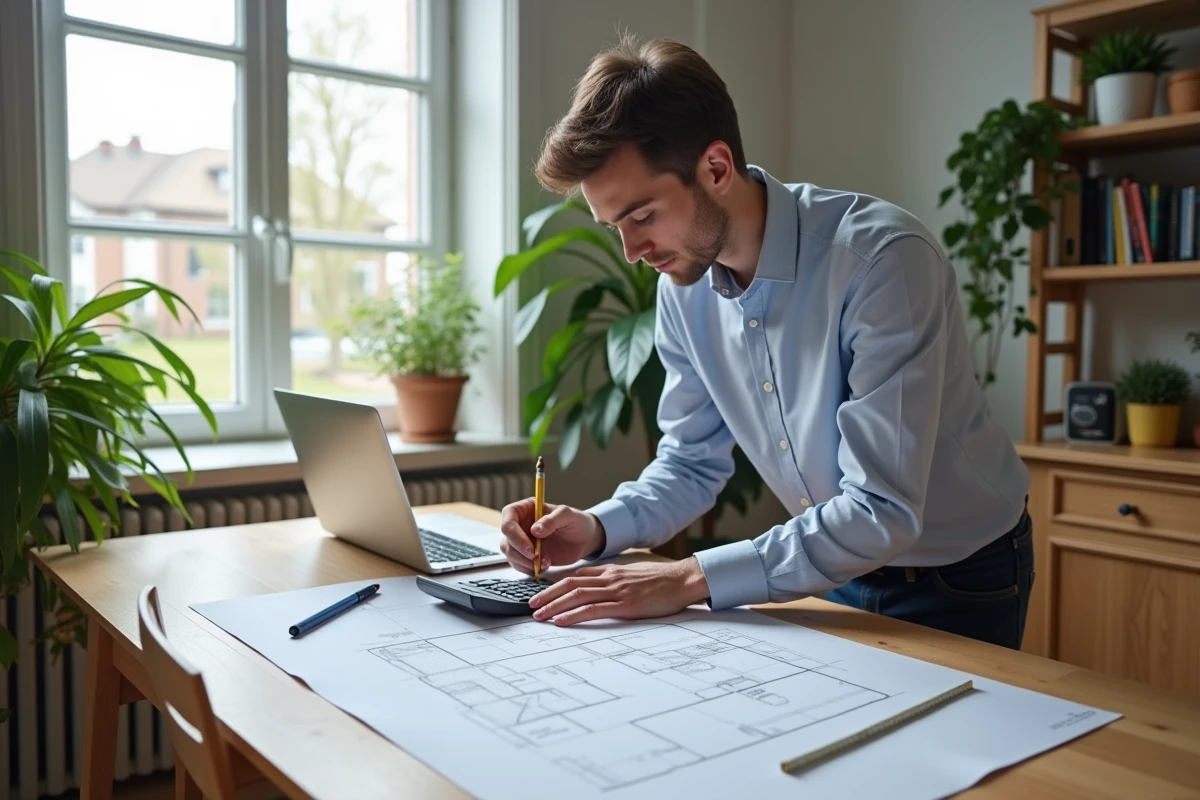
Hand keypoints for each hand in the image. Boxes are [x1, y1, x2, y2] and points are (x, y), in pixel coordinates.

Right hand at [498, 499, 603, 574]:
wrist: (584, 540)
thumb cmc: (577, 522)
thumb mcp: (568, 516)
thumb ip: (552, 520)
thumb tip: (534, 530)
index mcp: (527, 509)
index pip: (508, 517)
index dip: (514, 533)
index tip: (529, 546)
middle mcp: (521, 524)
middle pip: (507, 538)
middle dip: (519, 551)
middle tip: (535, 558)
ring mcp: (522, 541)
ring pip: (510, 553)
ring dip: (524, 562)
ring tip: (545, 563)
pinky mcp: (526, 555)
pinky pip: (518, 564)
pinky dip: (529, 569)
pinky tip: (544, 566)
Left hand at [529, 559, 709, 625]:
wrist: (683, 580)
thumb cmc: (662, 581)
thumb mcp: (634, 575)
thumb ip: (615, 581)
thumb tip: (601, 589)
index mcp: (611, 571)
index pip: (577, 575)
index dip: (556, 584)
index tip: (541, 593)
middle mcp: (609, 578)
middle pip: (570, 584)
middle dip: (547, 595)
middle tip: (531, 605)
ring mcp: (616, 591)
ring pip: (577, 595)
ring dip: (554, 605)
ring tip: (539, 615)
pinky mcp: (625, 605)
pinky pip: (593, 609)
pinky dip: (574, 614)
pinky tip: (561, 621)